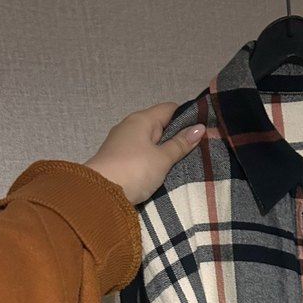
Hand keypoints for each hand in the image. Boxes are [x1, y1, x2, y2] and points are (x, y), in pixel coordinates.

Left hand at [83, 102, 204, 205]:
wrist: (100, 194)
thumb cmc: (134, 171)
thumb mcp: (162, 158)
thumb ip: (180, 144)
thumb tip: (199, 128)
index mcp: (142, 119)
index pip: (169, 109)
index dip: (187, 116)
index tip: (203, 130)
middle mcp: (130, 126)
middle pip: (159, 124)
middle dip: (177, 135)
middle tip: (198, 148)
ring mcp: (122, 143)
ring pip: (150, 140)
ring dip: (164, 149)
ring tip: (184, 161)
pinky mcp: (118, 159)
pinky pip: (141, 153)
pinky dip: (153, 158)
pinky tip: (163, 169)